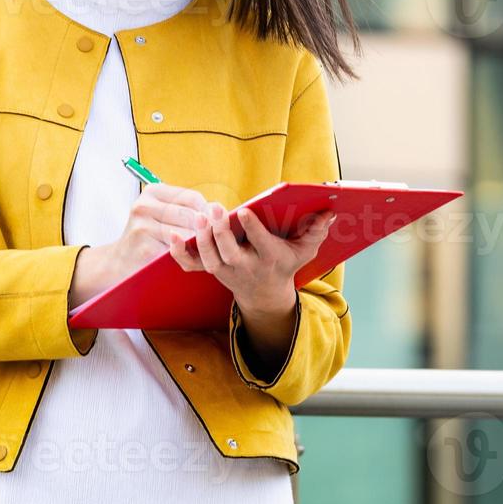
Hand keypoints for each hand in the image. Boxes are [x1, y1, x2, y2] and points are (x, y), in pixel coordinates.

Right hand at [102, 183, 211, 281]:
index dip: (208, 210)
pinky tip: (191, 258)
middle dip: (206, 228)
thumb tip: (218, 209)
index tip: (218, 222)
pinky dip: (187, 255)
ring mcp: (143, 226)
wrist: (120, 261)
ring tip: (207, 248)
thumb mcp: (162, 213)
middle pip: (191, 215)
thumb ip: (185, 208)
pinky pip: (176, 251)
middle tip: (217, 238)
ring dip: (199, 243)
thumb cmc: (148, 235)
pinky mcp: (145, 247)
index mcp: (152, 192)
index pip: (192, 197)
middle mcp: (145, 205)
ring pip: (186, 234)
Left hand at [169, 202, 335, 314]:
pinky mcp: (213, 271)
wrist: (266, 295)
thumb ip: (316, 232)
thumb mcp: (304, 251)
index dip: (251, 228)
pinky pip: (193, 266)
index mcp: (269, 258)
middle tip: (214, 209)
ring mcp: (227, 271)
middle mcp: (246, 267)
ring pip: (211, 259)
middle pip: (230, 253)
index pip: (260, 244)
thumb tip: (330, 213)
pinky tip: (172, 237)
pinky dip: (180, 254)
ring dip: (203, 239)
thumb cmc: (285, 264)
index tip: (243, 210)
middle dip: (221, 232)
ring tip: (199, 217)